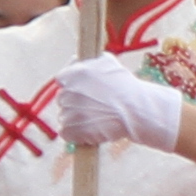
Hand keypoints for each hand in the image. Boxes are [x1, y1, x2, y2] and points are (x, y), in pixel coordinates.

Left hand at [46, 58, 189, 153]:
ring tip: (97, 119)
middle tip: (93, 106)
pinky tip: (92, 130)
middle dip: (75, 102)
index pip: (61, 79)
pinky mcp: (70, 130)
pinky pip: (67, 133)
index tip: (82, 90)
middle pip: (63, 99)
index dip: (71, 85)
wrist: (133, 110)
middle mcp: (66, 93)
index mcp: (73, 74)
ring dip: (77, 119)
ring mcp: (67, 113)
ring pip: (65, 116)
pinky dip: (76, 134)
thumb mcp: (108, 62)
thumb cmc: (125, 86)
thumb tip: (79, 61)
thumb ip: (89, 62)